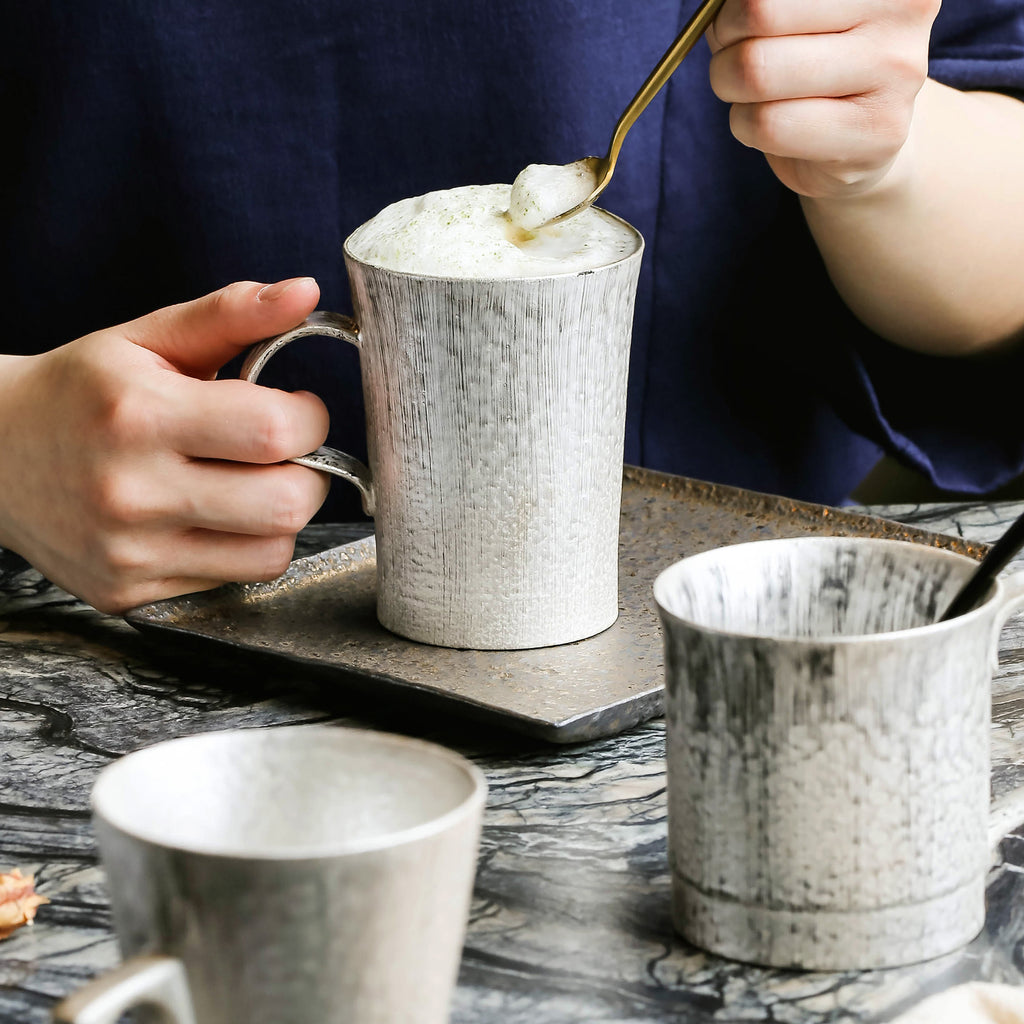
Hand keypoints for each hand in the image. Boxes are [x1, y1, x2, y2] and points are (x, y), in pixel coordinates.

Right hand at [0, 278, 330, 612]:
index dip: (310, 419)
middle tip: (283, 454)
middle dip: (309, 473)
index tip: (298, 409)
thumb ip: (232, 314)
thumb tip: (306, 291)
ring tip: (249, 484)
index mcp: (139, 413)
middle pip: (287, 503)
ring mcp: (128, 551)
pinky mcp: (126, 591)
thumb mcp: (147, 338)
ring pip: (272, 553)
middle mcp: (131, 491)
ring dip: (281, 517)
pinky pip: (231, 579)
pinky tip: (208, 516)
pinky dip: (239, 547)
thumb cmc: (80, 391)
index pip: (275, 431)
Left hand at [707, 0, 941, 197]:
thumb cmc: (811, 55)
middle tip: (735, 57)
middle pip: (760, 12)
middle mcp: (904, 4)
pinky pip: (768, 125)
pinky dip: (746, 125)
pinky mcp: (880, 132)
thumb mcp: (786, 8)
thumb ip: (755, 0)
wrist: (860, 136)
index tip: (741, 16)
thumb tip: (714, 4)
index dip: (733, 4)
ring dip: (731, 88)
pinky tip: (773, 125)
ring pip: (757, 72)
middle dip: (725, 41)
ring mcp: (899, 68)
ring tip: (755, 93)